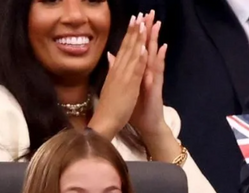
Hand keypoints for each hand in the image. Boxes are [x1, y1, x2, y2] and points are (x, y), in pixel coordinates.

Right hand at [89, 13, 147, 139]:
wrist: (105, 121)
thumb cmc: (110, 105)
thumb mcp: (111, 84)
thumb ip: (112, 69)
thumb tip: (111, 56)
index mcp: (116, 70)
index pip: (124, 47)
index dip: (130, 33)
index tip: (135, 19)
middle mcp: (119, 70)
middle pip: (128, 46)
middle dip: (135, 30)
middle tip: (140, 14)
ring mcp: (124, 77)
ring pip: (132, 55)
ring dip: (137, 39)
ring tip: (142, 23)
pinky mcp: (129, 87)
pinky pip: (135, 71)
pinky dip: (138, 59)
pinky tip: (143, 48)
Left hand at [127, 11, 179, 161]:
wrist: (146, 125)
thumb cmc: (134, 107)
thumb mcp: (124, 86)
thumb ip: (120, 69)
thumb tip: (112, 55)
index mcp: (136, 71)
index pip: (136, 48)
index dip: (136, 33)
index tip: (136, 17)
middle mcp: (146, 72)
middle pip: (146, 47)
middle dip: (147, 30)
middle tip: (150, 14)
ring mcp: (152, 79)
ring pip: (153, 56)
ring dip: (155, 40)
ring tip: (157, 24)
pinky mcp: (155, 88)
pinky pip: (157, 72)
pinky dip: (159, 60)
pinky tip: (161, 49)